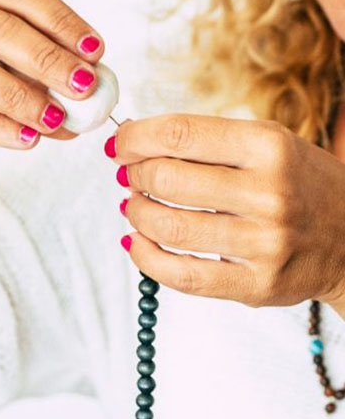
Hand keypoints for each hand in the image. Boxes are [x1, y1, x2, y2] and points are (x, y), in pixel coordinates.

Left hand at [114, 114, 344, 309]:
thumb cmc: (301, 187)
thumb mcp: (271, 148)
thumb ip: (210, 144)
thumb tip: (135, 142)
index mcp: (270, 146)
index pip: (182, 134)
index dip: (136, 139)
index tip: (119, 145)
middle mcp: (269, 192)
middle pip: (167, 179)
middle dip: (135, 176)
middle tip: (129, 178)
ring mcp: (263, 242)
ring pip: (169, 228)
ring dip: (136, 215)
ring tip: (134, 207)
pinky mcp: (255, 284)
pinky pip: (181, 275)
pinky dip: (146, 258)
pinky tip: (137, 243)